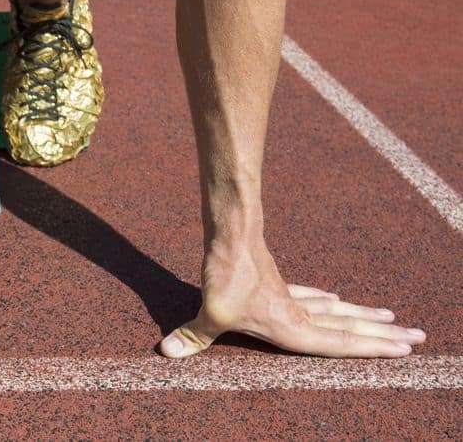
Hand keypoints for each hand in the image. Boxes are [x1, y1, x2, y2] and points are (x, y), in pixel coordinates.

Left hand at [159, 240, 426, 357]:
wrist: (231, 232)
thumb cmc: (226, 274)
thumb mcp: (210, 313)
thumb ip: (194, 337)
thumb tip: (167, 353)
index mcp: (292, 326)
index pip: (339, 344)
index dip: (370, 350)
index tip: (402, 350)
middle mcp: (298, 312)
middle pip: (348, 326)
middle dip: (382, 335)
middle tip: (417, 337)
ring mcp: (290, 294)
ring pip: (336, 309)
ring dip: (362, 316)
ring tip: (390, 318)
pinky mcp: (278, 280)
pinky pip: (311, 294)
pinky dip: (327, 300)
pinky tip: (334, 298)